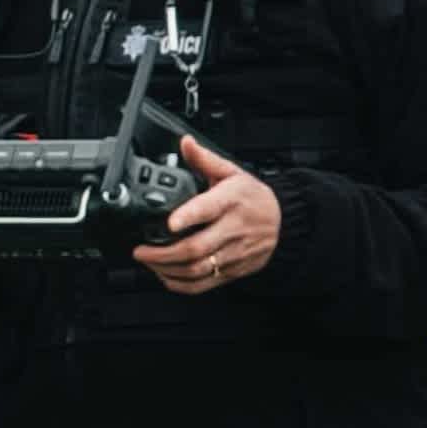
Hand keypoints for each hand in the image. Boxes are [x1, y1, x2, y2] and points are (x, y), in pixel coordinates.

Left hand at [133, 133, 281, 292]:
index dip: (188, 217)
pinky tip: (166, 277)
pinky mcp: (234, 270)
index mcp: (231, 201)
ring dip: (167, 270)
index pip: (209, 209)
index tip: (169, 223)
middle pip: (197, 248)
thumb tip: (186, 143)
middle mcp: (233, 229)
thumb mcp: (231, 173)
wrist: (285, 221)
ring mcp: (234, 253)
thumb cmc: (253, 197)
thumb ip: (204, 159)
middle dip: (163, 253)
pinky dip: (181, 285)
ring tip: (148, 262)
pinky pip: (205, 284)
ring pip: (198, 269)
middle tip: (141, 250)